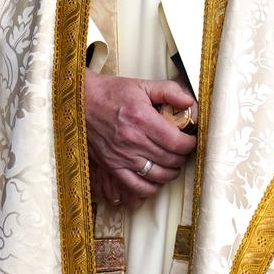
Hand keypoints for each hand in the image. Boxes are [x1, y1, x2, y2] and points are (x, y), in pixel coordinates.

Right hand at [84, 68, 196, 211]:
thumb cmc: (112, 93)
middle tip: (184, 150)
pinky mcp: (112, 166)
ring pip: (157, 176)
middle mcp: (133, 141)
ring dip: (171, 172)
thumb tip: (190, 102)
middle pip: (170, 160)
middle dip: (183, 157)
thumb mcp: (142, 85)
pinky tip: (157, 178)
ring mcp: (122, 157)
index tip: (191, 139)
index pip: (177, 142)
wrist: (82, 102)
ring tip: (173, 162)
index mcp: (142, 119)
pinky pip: (137, 186)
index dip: (190, 144)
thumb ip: (169, 91)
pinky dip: (151, 187)